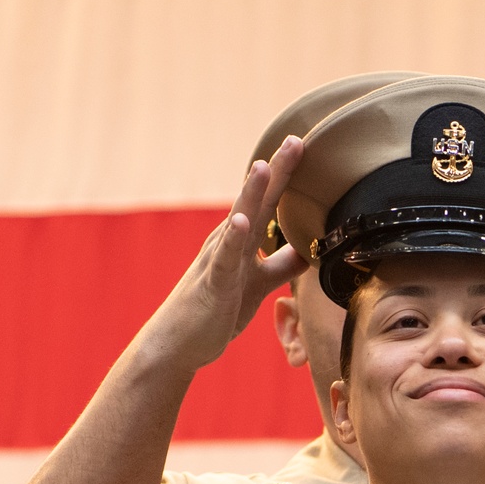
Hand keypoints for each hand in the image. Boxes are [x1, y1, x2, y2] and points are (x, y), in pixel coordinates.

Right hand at [152, 136, 307, 373]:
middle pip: (257, 202)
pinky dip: (233, 240)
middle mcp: (229, 243)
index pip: (269, 204)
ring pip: (239, 223)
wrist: (178, 343)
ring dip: (250, 195)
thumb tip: (307, 251)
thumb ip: (280, 266)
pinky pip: (224, 260)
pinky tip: (242, 221)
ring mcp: (219, 261)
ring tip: (263, 166)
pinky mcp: (213, 285)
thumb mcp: (256, 284)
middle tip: (295, 140)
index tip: (306, 147)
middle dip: (276, 172)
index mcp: (242, 241)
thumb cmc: (216, 311)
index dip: (287, 178)